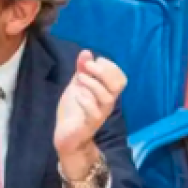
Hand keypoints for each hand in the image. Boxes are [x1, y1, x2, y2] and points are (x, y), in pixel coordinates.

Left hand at [54, 50, 126, 177]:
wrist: (66, 136)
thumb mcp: (77, 85)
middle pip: (118, 85)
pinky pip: (94, 113)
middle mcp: (107, 103)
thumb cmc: (75, 110)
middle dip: (103, 71)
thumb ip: (82, 70)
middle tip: (87, 67)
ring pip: (107, 97)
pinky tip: (78, 95)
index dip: (109, 66)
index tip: (93, 61)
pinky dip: (86, 101)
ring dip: (92, 84)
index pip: (120, 77)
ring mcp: (99, 113)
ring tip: (79, 79)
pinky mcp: (89, 124)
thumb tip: (86, 51)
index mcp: (106, 92)